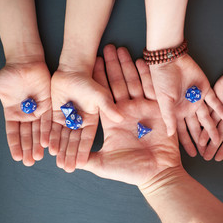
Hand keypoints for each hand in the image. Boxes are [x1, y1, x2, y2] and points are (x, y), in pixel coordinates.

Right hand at [0, 61, 51, 165]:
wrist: (25, 62)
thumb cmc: (8, 74)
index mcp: (12, 114)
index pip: (13, 133)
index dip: (15, 145)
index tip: (17, 157)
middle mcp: (26, 115)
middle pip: (27, 136)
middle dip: (28, 149)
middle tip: (30, 162)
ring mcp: (38, 111)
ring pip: (38, 131)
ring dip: (38, 144)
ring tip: (39, 157)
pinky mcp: (49, 106)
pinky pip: (48, 121)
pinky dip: (47, 132)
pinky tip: (48, 143)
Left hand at [49, 49, 122, 172]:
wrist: (73, 70)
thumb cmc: (89, 82)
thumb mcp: (101, 96)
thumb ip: (108, 107)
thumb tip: (121, 117)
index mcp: (90, 121)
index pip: (86, 139)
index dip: (83, 151)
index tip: (79, 164)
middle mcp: (78, 122)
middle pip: (73, 141)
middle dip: (70, 154)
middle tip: (66, 167)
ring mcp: (66, 118)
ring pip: (61, 136)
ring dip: (59, 148)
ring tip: (56, 161)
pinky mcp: (54, 113)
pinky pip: (50, 127)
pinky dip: (49, 136)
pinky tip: (47, 146)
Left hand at [82, 45, 180, 185]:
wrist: (157, 174)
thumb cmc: (131, 171)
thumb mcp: (103, 164)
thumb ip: (86, 158)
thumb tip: (64, 159)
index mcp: (112, 121)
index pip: (103, 96)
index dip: (98, 79)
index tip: (91, 63)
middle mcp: (126, 113)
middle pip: (117, 85)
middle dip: (112, 67)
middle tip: (106, 48)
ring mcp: (142, 110)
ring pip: (133, 83)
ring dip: (127, 66)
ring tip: (121, 49)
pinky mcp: (157, 110)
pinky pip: (150, 89)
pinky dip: (146, 75)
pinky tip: (140, 61)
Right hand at [149, 55, 222, 156]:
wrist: (169, 60)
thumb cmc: (161, 80)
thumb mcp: (163, 101)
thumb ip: (168, 118)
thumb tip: (169, 136)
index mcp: (175, 111)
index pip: (182, 131)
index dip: (187, 142)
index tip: (193, 154)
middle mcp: (187, 107)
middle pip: (196, 127)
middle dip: (201, 139)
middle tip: (207, 152)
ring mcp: (197, 99)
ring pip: (207, 117)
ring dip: (212, 128)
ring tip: (218, 140)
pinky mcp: (205, 89)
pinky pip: (214, 101)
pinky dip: (220, 109)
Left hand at [200, 56, 222, 160]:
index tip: (217, 158)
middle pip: (218, 132)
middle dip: (211, 145)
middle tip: (204, 156)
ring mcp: (222, 103)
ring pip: (210, 121)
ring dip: (205, 133)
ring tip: (198, 145)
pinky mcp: (217, 92)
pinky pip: (208, 105)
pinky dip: (202, 115)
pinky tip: (196, 124)